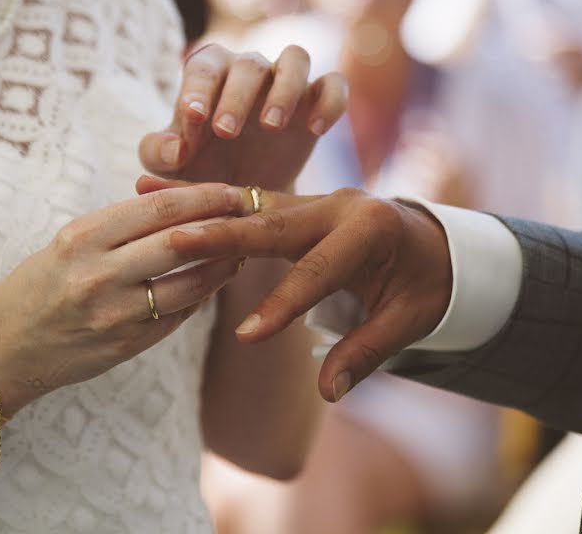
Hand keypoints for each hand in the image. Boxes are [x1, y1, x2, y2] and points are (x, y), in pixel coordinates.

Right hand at [0, 183, 248, 411]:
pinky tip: (212, 283)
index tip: (229, 191)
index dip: (201, 197)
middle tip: (247, 216)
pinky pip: (177, 317)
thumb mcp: (68, 243)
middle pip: (179, 243)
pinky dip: (200, 297)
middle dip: (221, 226)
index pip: (157, 209)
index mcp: (81, 239)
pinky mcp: (127, 346)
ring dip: (222, 266)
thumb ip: (119, 227)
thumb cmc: (39, 285)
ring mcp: (114, 315)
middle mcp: (97, 275)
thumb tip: (181, 207)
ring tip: (239, 251)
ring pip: (189, 285)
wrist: (6, 348)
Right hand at [136, 176, 452, 402]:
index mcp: (372, 229)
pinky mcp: (297, 202)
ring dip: (198, 203)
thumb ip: (367, 352)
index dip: (284, 306)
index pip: (320, 271)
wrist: (436, 244)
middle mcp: (339, 204)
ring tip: (145, 191)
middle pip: (272, 224)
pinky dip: (206, 199)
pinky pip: (247, 200)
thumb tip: (329, 393)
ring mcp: (315, 198)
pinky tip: (160, 189)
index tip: (247, 337)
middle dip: (221, 236)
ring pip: (249, 202)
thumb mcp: (410, 320)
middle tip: (173, 243)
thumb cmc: (425, 285)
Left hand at [138, 44, 347, 190]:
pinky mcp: (317, 101)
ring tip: (272, 125)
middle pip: (249, 63)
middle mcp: (250, 69)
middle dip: (237, 95)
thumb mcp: (169, 168)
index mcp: (210, 74)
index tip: (193, 117)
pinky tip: (316, 130)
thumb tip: (176, 148)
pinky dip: (330, 100)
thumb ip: (159, 154)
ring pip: (296, 58)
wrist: (242, 195)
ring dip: (285, 88)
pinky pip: (334, 85)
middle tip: (226, 133)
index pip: (204, 67)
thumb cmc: (199, 171)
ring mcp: (287, 82)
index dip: (198, 88)